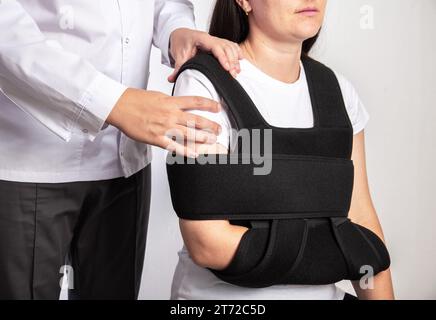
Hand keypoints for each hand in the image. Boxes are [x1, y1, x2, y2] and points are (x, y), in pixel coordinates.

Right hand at [106, 88, 221, 157]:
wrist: (119, 106)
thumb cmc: (136, 100)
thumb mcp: (158, 96)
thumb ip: (171, 102)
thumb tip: (182, 103)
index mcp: (171, 102)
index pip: (195, 101)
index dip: (209, 104)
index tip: (218, 107)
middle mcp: (170, 114)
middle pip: (196, 120)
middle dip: (211, 125)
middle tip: (219, 129)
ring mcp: (164, 127)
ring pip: (188, 134)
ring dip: (203, 138)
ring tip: (212, 141)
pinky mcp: (156, 138)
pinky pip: (174, 146)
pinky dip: (186, 151)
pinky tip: (195, 154)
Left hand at [168, 28, 242, 81]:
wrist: (180, 34)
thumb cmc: (181, 42)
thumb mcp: (178, 55)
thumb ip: (177, 67)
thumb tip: (172, 79)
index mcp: (202, 39)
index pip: (216, 46)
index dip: (223, 57)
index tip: (227, 68)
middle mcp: (211, 38)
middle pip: (226, 47)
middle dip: (232, 61)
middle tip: (233, 74)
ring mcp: (216, 40)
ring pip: (230, 46)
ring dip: (235, 58)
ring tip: (237, 71)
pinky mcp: (219, 44)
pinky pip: (231, 46)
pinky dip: (237, 52)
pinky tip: (241, 60)